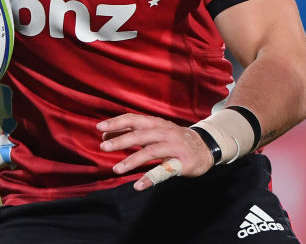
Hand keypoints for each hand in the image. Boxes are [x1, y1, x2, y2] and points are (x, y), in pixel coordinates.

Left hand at [97, 113, 214, 190]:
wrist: (206, 146)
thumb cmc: (173, 138)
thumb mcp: (155, 130)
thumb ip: (133, 132)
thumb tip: (106, 135)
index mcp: (156, 123)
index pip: (134, 119)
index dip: (117, 123)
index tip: (100, 128)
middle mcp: (165, 132)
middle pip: (140, 135)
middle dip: (121, 141)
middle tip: (103, 147)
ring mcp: (174, 147)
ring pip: (150, 152)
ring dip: (132, 160)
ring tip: (117, 169)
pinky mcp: (182, 163)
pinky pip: (164, 171)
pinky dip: (150, 178)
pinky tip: (138, 185)